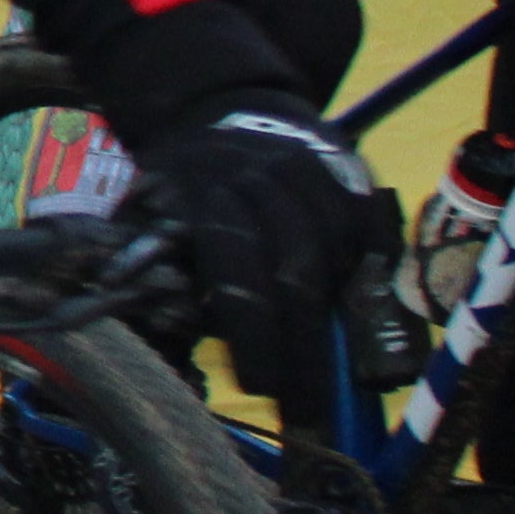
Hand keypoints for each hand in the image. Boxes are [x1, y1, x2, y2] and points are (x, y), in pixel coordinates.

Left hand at [128, 108, 401, 423]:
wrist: (219, 105)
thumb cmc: (175, 179)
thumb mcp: (142, 210)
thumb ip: (153, 265)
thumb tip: (172, 339)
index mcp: (203, 192)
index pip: (237, 268)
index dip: (252, 331)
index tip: (260, 386)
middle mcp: (263, 180)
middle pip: (297, 273)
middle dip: (302, 348)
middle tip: (307, 408)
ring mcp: (313, 173)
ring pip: (338, 258)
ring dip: (335, 322)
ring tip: (329, 374)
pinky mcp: (349, 173)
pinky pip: (372, 237)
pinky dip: (369, 281)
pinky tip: (357, 320)